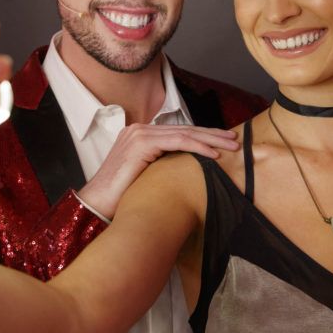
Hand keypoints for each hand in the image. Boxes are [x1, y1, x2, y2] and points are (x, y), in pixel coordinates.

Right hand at [76, 124, 238, 219]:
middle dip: (212, 134)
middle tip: (234, 140)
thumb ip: (163, 165)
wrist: (98, 203)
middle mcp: (140, 129)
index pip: (178, 132)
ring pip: (184, 133)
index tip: (223, 143)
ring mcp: (140, 133)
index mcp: (140, 135)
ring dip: (211, 140)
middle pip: (184, 129)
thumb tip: (188, 169)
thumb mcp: (147, 175)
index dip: (203, 136)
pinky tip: (214, 155)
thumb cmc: (121, 196)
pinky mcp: (142, 143)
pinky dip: (198, 147)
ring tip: (231, 147)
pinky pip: (177, 142)